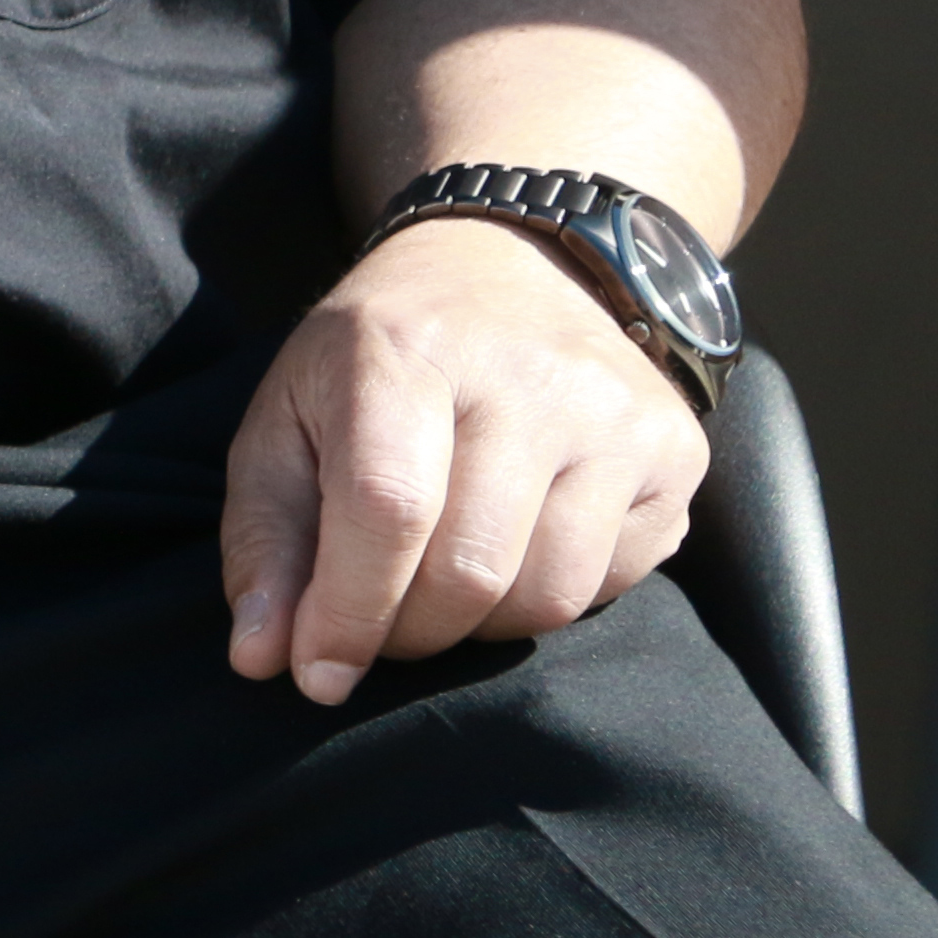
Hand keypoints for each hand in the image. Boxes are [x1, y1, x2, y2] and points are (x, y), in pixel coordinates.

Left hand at [222, 214, 704, 703]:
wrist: (513, 264)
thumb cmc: (377, 356)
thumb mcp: (287, 416)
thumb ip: (266, 538)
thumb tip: (261, 658)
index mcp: (403, 350)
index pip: (385, 510)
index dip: (347, 613)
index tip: (318, 672)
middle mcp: (525, 378)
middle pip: (469, 570)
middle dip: (407, 632)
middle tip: (376, 623)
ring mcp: (614, 415)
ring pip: (548, 594)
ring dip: (479, 626)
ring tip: (439, 584)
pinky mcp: (676, 454)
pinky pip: (612, 583)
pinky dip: (546, 597)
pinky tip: (513, 549)